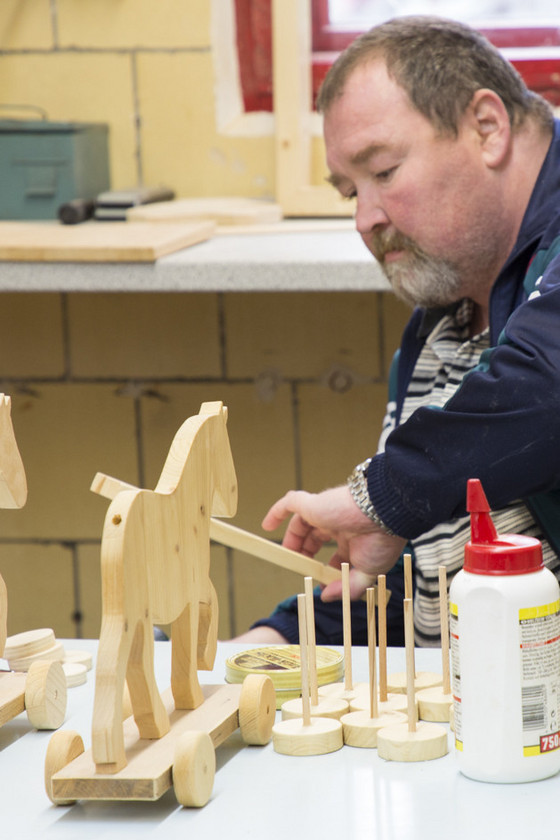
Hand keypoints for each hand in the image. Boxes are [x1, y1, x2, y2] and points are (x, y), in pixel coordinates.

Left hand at [262, 485, 405, 600]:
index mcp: (356, 538)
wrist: (384, 513)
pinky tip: (267, 525)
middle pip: (316, 538)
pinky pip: (290, 503)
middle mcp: (340, 524)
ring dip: (292, 539)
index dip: (326, 568)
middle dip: (307, 554)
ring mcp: (326, 512)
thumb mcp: (369, 573)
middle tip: (300, 568)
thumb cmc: (382, 540)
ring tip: (285, 555)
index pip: (337, 553)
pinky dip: (277, 512)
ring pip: (302, 523)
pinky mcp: (314, 503)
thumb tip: (326, 598)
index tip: (322, 583)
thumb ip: (347, 587)